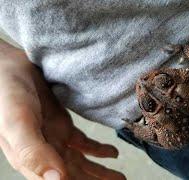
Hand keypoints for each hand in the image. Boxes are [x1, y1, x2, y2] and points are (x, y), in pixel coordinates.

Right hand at [0, 40, 125, 179]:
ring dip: (100, 171)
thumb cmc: (8, 95)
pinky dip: (98, 150)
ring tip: (119, 178)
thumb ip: (33, 152)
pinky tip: (112, 153)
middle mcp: (44, 153)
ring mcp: (55, 140)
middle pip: (74, 176)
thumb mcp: (18, 123)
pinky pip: (83, 143)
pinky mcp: (62, 126)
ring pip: (81, 162)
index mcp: (30, 159)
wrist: (11, 69)